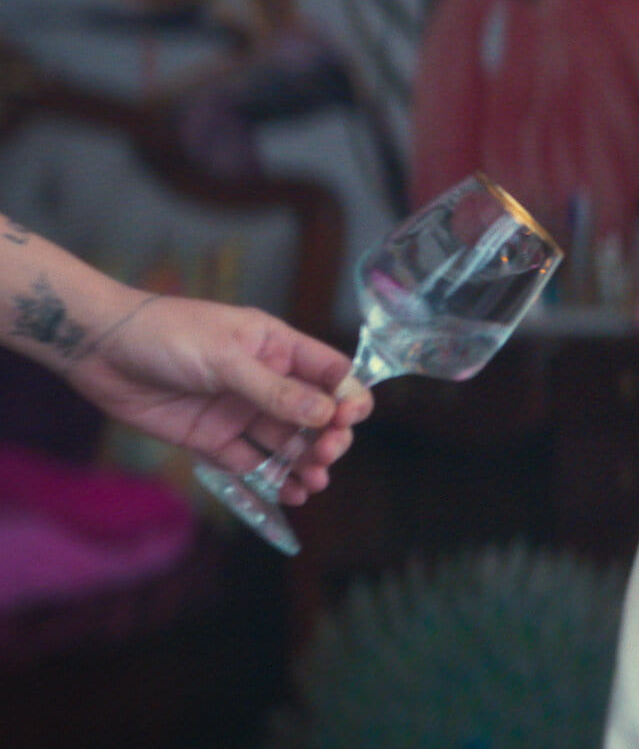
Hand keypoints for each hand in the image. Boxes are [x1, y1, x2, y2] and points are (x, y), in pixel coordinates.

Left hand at [64, 294, 372, 504]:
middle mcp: (266, 382)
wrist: (99, 350)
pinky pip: (251, 463)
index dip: (348, 395)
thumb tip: (325, 414)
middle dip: (328, 436)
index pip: (330, 373)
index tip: (349, 418)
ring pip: (287, 443)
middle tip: (326, 454)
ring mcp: (240, 412)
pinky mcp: (213, 439)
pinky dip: (272, 480)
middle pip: (315, 414)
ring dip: (305, 463)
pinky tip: (289, 494)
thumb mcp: (225, 357)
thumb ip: (274, 390)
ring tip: (314, 483)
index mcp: (277, 347)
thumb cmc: (167, 334)